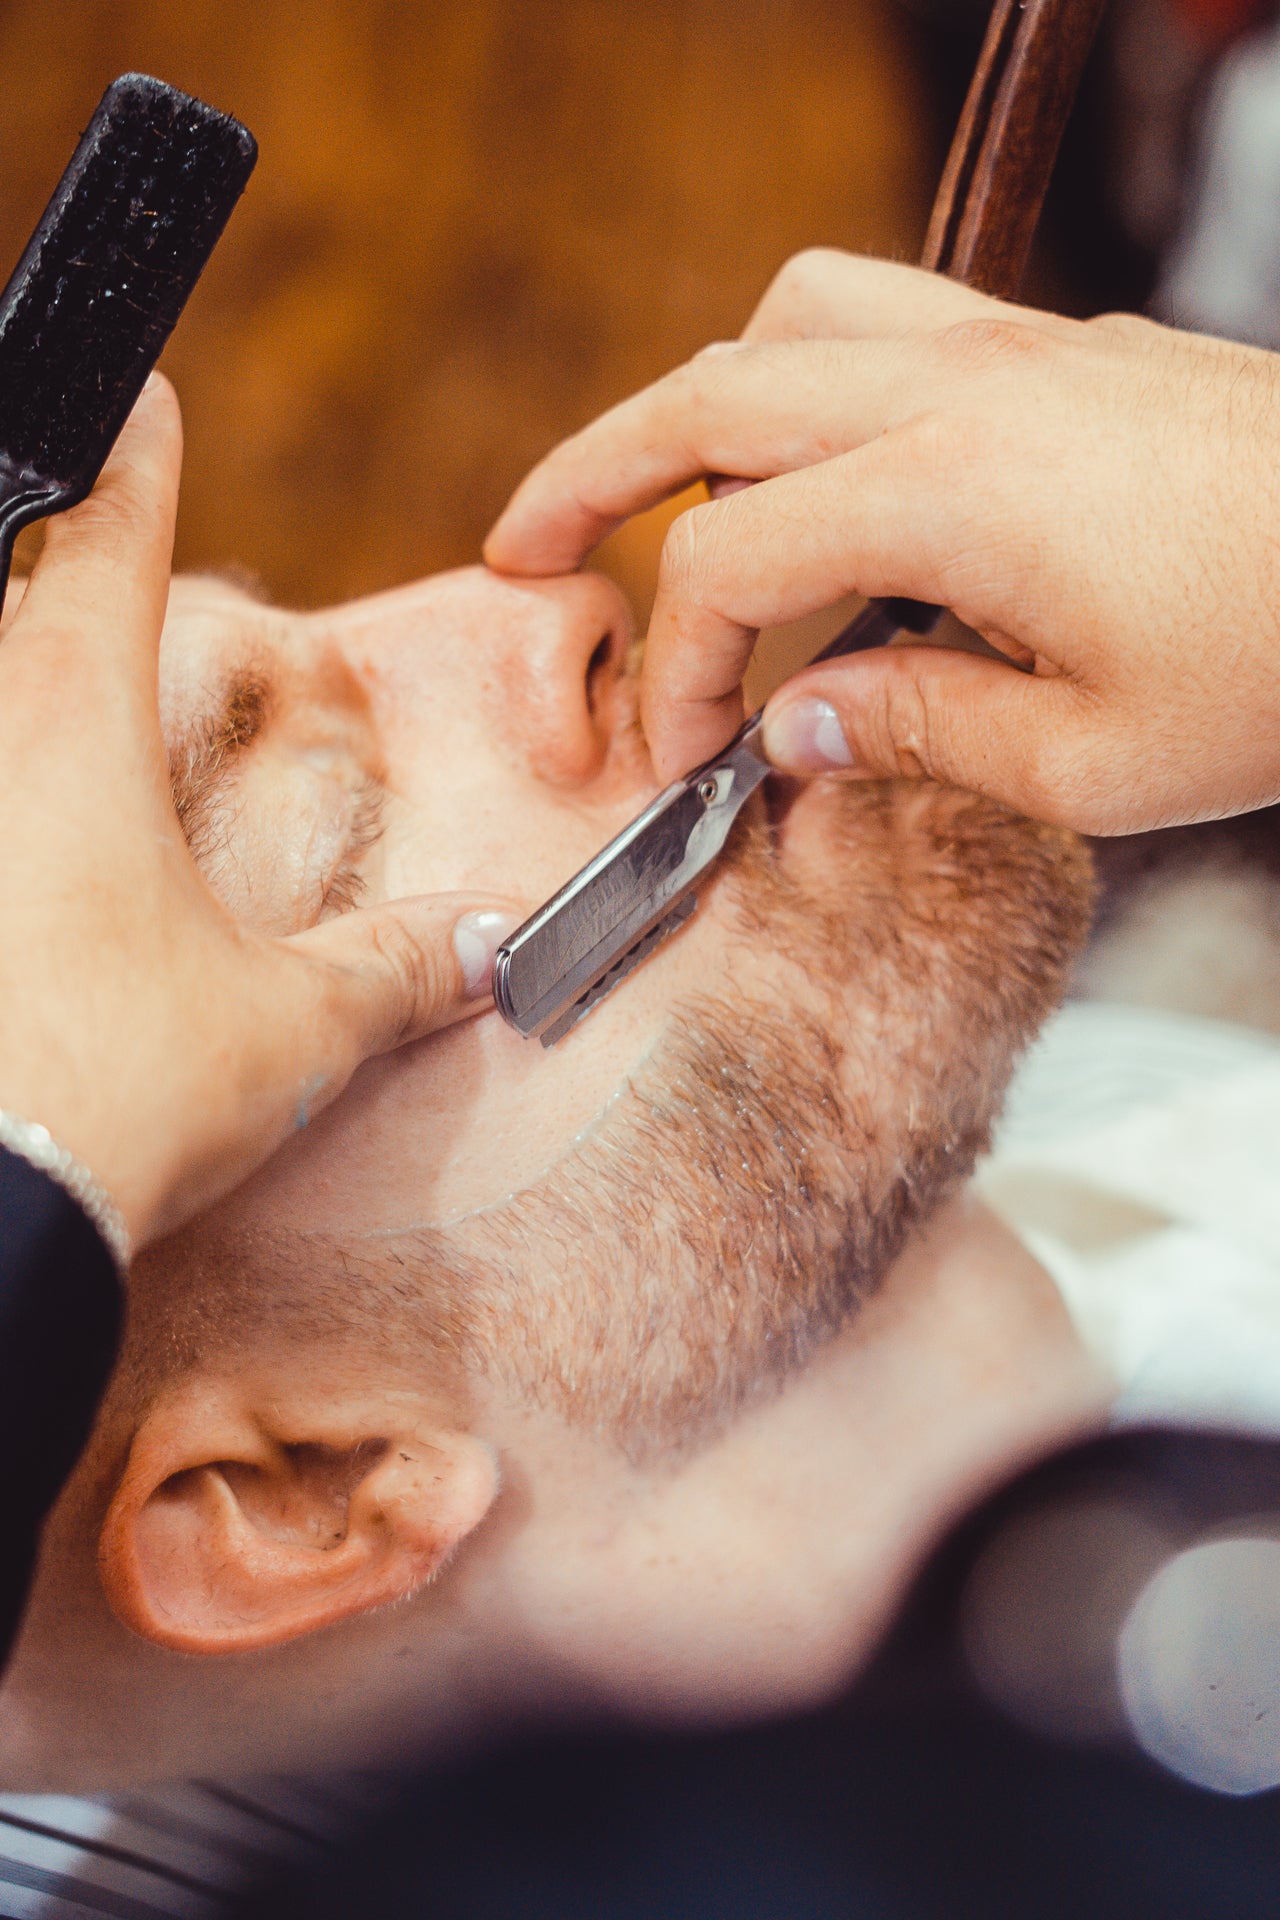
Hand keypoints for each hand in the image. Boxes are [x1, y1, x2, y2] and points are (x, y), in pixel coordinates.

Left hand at [0, 376, 516, 1251]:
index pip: (105, 535)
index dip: (134, 455)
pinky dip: (4, 787)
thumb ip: (396, 971)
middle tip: (76, 536)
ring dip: (14, 680)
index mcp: (74, 727)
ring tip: (61, 722)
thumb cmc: (114, 1099)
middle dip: (46, 556)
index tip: (143, 393)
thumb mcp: (290, 1032)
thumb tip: (483, 947)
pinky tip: (23, 866)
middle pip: (0, 595)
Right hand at [485, 249, 1279, 834]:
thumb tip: (793, 727)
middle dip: (591, 472)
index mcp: (949, 492)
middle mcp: (965, 388)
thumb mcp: (1091, 761)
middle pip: (710, 393)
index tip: (685, 757)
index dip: (674, 668)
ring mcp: (1022, 350)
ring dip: (707, 396)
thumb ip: (914, 737)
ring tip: (677, 492)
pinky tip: (837, 473)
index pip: (727, 561)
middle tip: (521, 546)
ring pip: (798, 313)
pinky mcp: (1070, 350)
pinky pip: (895, 315)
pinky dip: (819, 378)